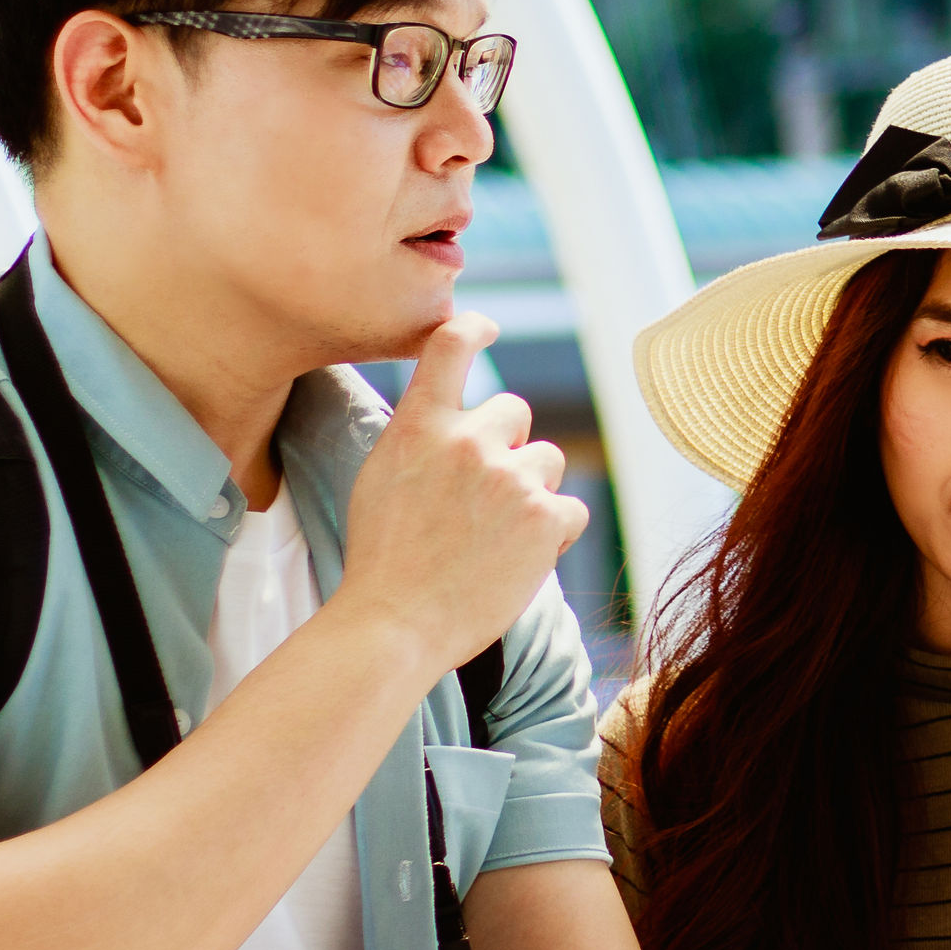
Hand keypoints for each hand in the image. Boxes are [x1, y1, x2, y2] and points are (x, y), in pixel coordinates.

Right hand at [334, 315, 585, 669]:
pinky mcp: (545, 516)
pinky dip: (554, 534)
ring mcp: (510, 477)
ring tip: (497, 536)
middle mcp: (467, 440)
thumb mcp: (381, 478)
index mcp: (419, 426)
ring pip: (547, 460)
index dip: (473, 328)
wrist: (396, 622)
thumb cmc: (382, 562)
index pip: (449, 347)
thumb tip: (455, 422)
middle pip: (515, 412)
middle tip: (482, 498)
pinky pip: (569, 510)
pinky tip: (519, 559)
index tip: (487, 327)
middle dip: (508, 446)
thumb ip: (421, 440)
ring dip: (533, 489)